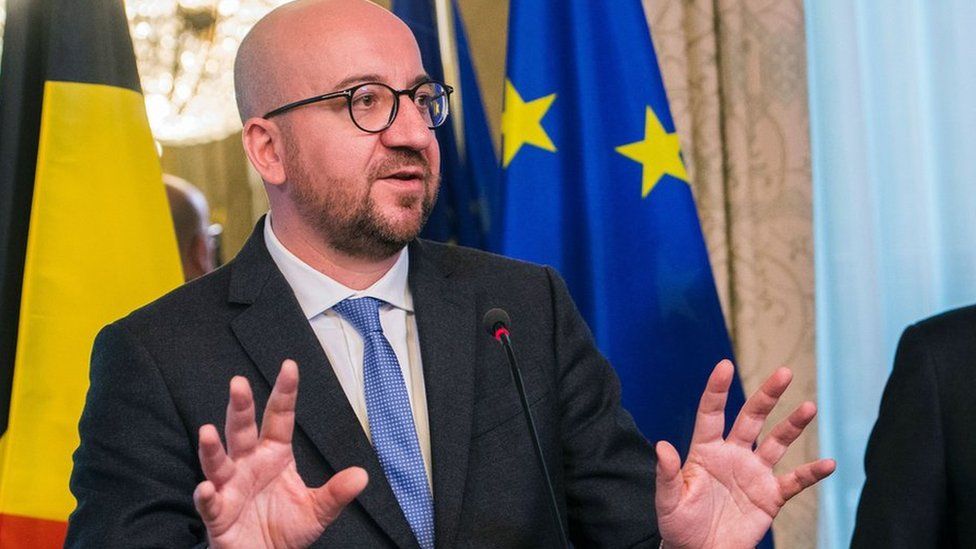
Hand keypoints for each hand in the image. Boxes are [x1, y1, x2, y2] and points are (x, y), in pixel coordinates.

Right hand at [193, 360, 368, 548]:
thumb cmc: (286, 530)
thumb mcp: (317, 510)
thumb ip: (336, 493)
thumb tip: (362, 475)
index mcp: (275, 455)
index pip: (279, 418)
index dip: (284, 393)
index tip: (289, 366)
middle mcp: (249, 464)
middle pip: (243, 430)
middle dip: (240, 407)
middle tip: (239, 383)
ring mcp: (230, 487)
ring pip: (218, 462)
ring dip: (212, 447)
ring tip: (207, 431)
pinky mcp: (218, 514)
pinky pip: (210, 502)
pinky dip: (206, 495)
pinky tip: (206, 487)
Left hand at [655, 360, 834, 548]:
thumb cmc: (680, 526)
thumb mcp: (668, 501)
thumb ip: (666, 474)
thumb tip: (661, 446)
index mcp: (705, 451)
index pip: (711, 414)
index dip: (717, 390)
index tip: (724, 365)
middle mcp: (732, 455)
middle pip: (751, 418)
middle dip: (767, 396)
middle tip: (784, 373)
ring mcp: (754, 473)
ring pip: (777, 442)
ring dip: (793, 425)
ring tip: (809, 407)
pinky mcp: (770, 495)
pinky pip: (795, 481)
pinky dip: (811, 473)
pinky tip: (827, 463)